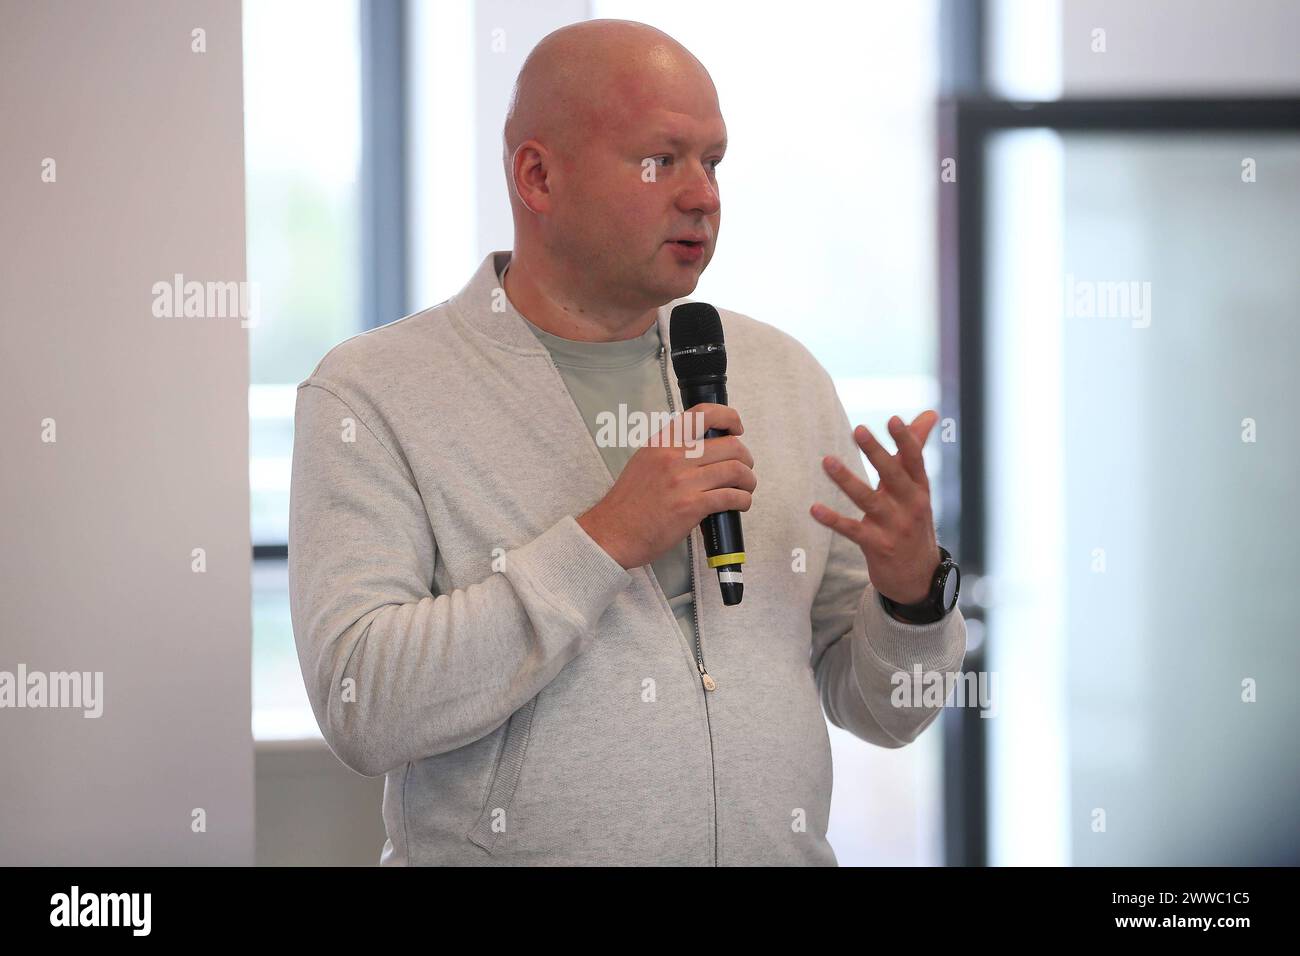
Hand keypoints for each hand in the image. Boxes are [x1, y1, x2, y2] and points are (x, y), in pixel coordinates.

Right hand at [577, 403, 755, 568]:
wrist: (612, 533)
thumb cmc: (628, 503)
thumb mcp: (643, 461)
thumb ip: (670, 451)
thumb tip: (703, 449)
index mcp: (662, 442)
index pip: (703, 414)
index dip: (729, 417)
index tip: (736, 429)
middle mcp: (673, 456)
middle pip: (730, 445)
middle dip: (745, 458)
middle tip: (744, 469)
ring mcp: (683, 481)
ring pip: (736, 470)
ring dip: (748, 480)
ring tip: (745, 488)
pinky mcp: (691, 506)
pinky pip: (731, 497)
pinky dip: (743, 500)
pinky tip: (740, 504)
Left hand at [810, 410, 941, 604]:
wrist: (919, 578)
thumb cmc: (912, 522)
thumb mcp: (917, 489)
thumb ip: (914, 450)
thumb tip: (928, 413)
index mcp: (920, 489)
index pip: (914, 460)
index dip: (905, 440)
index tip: (892, 419)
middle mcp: (910, 506)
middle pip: (893, 475)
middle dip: (876, 453)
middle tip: (858, 430)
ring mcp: (894, 527)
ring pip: (868, 500)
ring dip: (846, 480)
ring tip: (827, 460)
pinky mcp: (877, 546)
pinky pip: (852, 530)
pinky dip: (833, 520)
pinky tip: (814, 509)